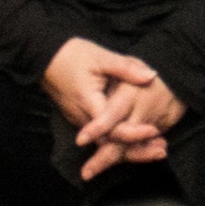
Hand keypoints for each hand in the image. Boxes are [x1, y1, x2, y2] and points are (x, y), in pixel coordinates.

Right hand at [40, 36, 178, 176]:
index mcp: (89, 103)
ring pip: (106, 143)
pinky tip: (139, 140)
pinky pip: (101, 136)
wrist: (43, 56)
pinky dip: (120, 140)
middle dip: (137, 150)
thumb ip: (126, 68)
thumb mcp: (101, 57)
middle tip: (161, 150)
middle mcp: (83, 117)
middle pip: (111, 144)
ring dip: (130, 147)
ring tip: (156, 149)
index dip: (133, 132)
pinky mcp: (81, 118)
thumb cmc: (71, 54)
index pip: (112, 128)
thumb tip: (151, 76)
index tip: (154, 130)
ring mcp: (81, 120)